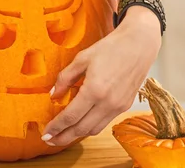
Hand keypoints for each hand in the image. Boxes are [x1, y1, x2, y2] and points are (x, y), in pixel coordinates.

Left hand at [41, 7, 161, 146]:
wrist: (138, 45)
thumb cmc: (110, 48)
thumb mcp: (82, 58)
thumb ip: (65, 78)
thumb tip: (54, 95)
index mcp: (94, 89)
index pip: (71, 116)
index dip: (56, 126)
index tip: (46, 133)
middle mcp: (108, 103)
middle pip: (81, 129)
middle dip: (64, 137)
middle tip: (50, 140)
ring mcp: (118, 106)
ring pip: (94, 129)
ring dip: (77, 135)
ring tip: (63, 135)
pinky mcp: (125, 106)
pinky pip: (104, 123)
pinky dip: (90, 127)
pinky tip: (81, 123)